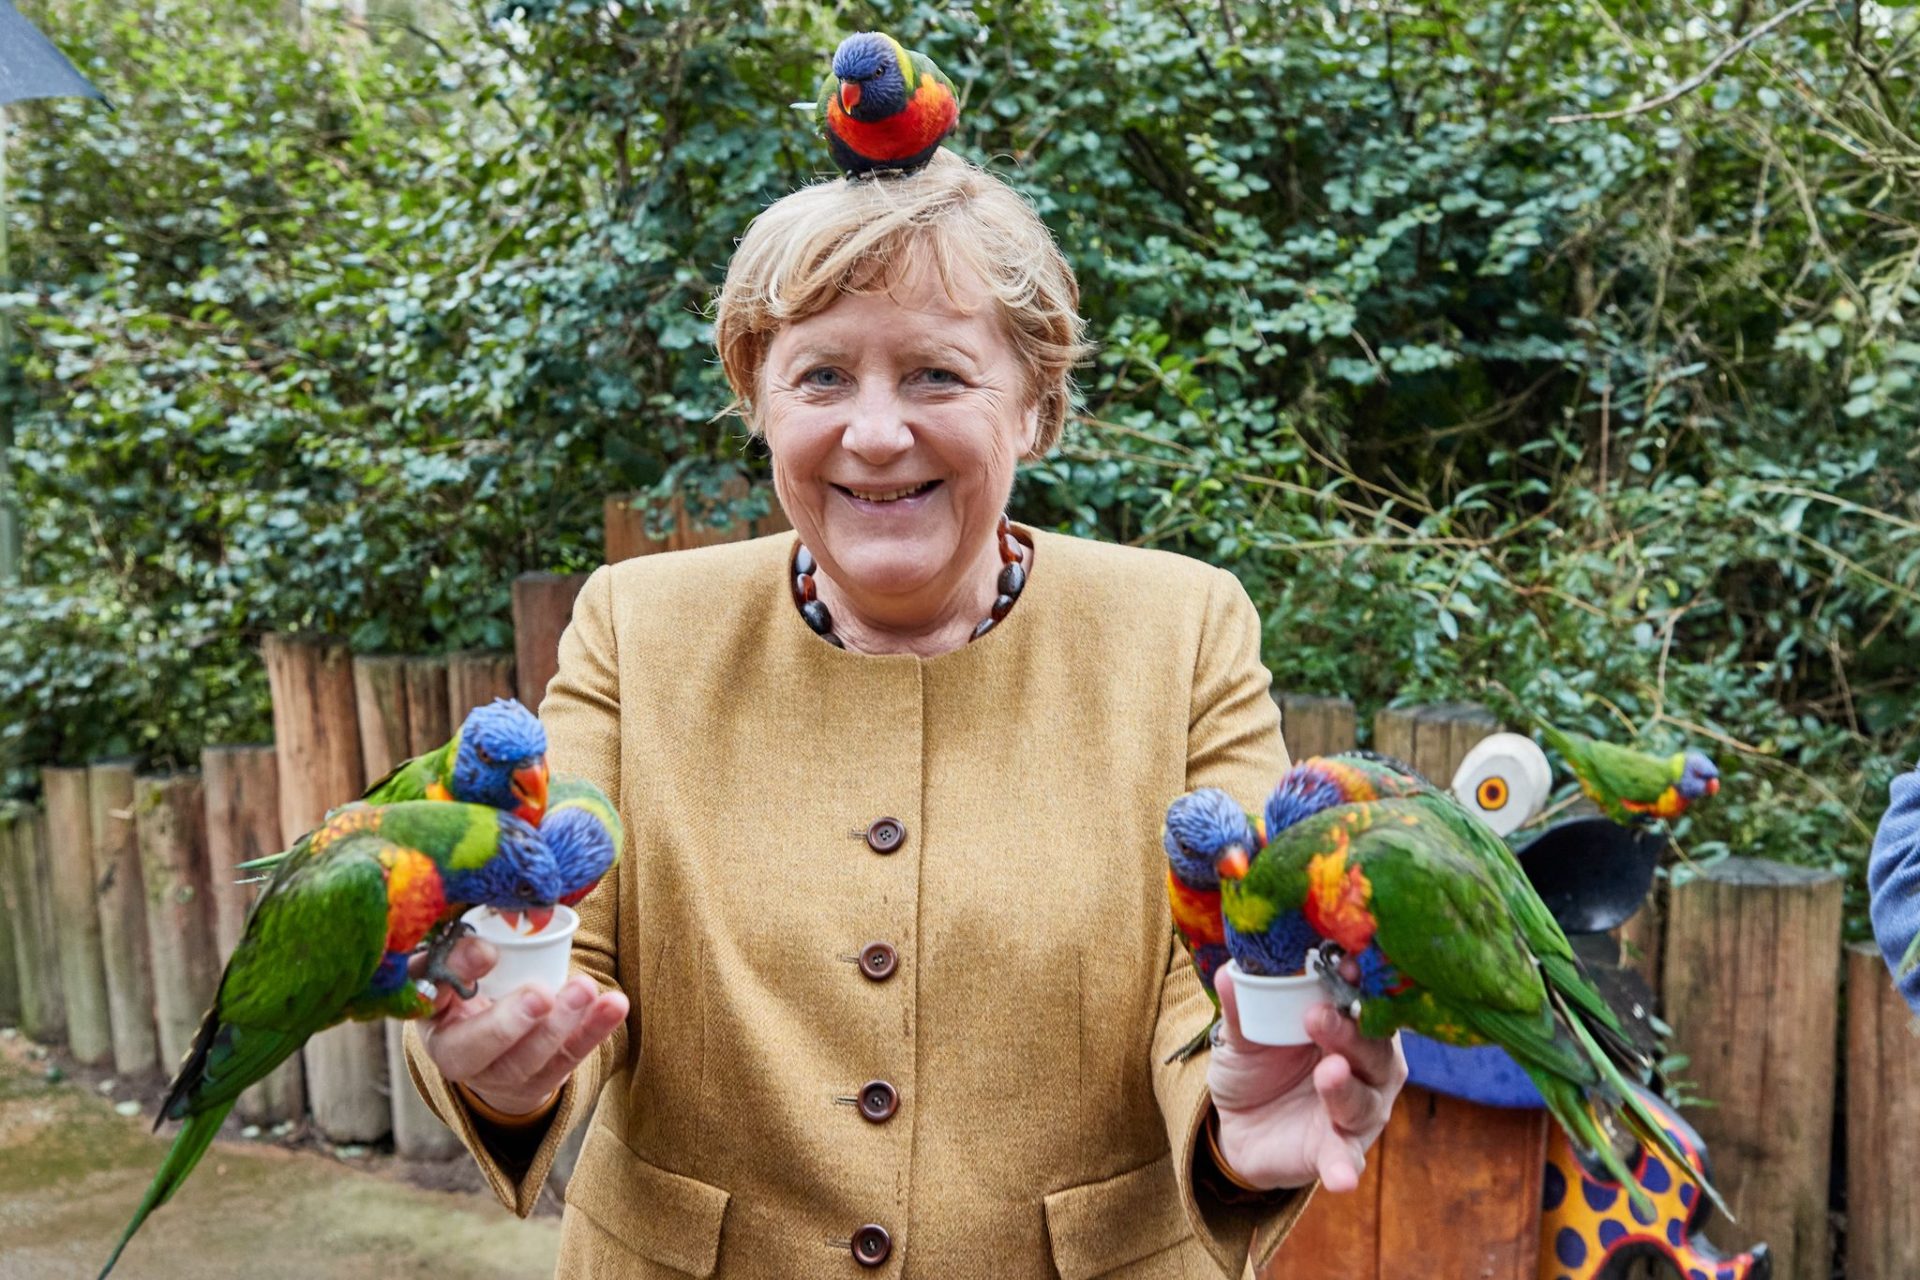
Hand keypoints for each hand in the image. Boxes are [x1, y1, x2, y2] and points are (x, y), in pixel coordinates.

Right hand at [411, 937, 628, 1116]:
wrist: (494, 1049)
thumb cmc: (471, 995)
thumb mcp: (455, 972)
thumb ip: (459, 955)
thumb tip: (483, 947)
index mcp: (432, 1022)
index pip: (432, 1002)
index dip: (456, 976)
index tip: (487, 951)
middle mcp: (461, 1058)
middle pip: (476, 1049)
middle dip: (509, 1023)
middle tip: (540, 995)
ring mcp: (502, 1077)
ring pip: (528, 1060)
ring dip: (560, 1024)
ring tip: (585, 989)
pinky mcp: (542, 1080)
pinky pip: (570, 1058)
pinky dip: (594, 1031)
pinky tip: (614, 1005)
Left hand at [1207, 965, 1406, 1192]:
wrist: (1241, 1125)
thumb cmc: (1258, 1064)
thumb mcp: (1242, 1037)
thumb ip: (1242, 1008)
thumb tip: (1230, 971)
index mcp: (1350, 1025)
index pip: (1364, 1001)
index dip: (1357, 983)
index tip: (1343, 963)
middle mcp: (1368, 1067)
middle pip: (1373, 1048)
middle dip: (1349, 1032)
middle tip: (1319, 1016)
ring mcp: (1359, 1110)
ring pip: (1365, 1100)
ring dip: (1347, 1088)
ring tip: (1329, 1072)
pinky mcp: (1340, 1150)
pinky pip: (1348, 1160)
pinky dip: (1344, 1167)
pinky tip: (1342, 1178)